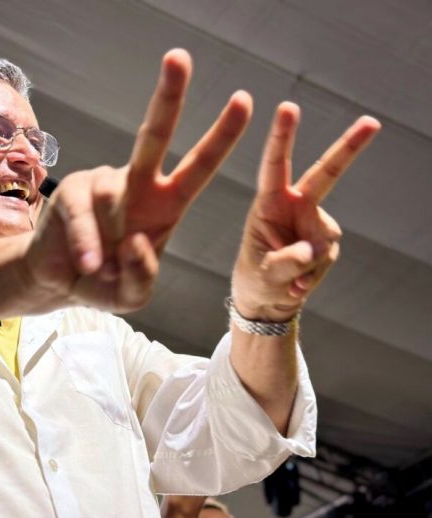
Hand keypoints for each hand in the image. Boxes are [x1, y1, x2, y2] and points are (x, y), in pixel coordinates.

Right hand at [27, 49, 251, 312]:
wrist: (57, 283)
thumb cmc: (102, 281)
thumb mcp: (133, 295)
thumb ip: (143, 276)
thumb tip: (136, 240)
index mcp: (165, 205)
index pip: (197, 167)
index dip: (220, 137)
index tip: (243, 100)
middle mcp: (136, 185)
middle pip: (153, 136)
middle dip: (168, 97)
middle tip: (179, 57)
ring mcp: (102, 184)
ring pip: (114, 197)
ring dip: (111, 243)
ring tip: (100, 269)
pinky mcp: (70, 192)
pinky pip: (83, 212)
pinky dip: (88, 242)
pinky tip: (88, 263)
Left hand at [232, 102, 380, 320]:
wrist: (266, 300)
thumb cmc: (255, 279)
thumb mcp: (262, 272)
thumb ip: (285, 261)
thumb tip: (313, 251)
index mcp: (269, 202)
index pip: (276, 166)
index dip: (282, 137)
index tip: (289, 107)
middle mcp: (296, 205)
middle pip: (327, 173)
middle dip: (349, 147)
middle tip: (372, 122)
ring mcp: (315, 222)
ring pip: (325, 240)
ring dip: (307, 267)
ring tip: (285, 279)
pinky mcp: (327, 242)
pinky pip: (327, 259)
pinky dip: (312, 277)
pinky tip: (296, 285)